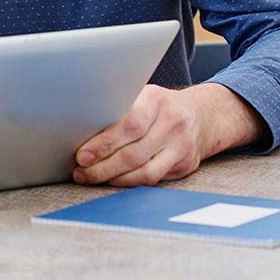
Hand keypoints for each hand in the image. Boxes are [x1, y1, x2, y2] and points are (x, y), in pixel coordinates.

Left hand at [72, 83, 264, 186]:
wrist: (202, 115)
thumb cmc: (159, 107)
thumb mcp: (142, 96)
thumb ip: (119, 109)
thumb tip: (78, 126)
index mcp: (155, 99)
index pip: (129, 124)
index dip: (103, 143)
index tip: (82, 155)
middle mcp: (171, 121)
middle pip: (134, 151)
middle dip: (102, 165)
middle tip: (81, 171)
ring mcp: (181, 145)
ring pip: (144, 170)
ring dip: (113, 177)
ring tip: (91, 178)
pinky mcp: (185, 164)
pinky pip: (153, 179)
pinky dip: (130, 182)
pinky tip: (113, 180)